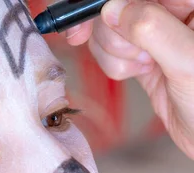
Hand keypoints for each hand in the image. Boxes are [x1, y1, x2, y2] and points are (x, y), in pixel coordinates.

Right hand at [65, 0, 193, 159]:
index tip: (82, 22)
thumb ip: (152, 29)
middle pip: (118, 7)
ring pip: (110, 28)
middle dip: (115, 34)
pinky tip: (139, 74)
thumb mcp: (187, 62)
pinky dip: (115, 64)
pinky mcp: (145, 52)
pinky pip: (112, 49)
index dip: (108, 4)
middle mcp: (175, 12)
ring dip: (114, 53)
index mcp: (191, 3)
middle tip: (134, 57)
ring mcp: (157, 33)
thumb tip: (114, 9)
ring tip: (143, 68)